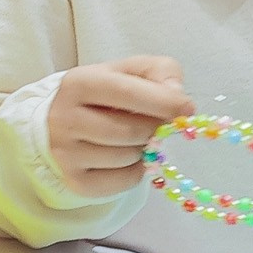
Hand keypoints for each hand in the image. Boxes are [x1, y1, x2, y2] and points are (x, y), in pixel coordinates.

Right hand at [44, 57, 191, 198]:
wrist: (64, 122)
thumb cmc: (105, 95)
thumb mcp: (130, 71)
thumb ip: (160, 71)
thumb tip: (177, 96)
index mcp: (78, 83)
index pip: (124, 92)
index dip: (161, 101)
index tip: (187, 108)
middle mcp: (64, 119)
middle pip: (129, 131)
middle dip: (155, 129)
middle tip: (160, 124)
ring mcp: (66, 153)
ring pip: (126, 158)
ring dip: (144, 150)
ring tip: (137, 138)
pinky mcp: (75, 180)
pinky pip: (123, 181)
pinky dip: (136, 171)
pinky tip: (128, 158)